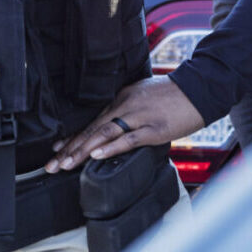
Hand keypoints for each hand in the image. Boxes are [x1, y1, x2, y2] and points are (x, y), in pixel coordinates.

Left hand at [45, 77, 204, 172]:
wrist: (200, 87)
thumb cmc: (174, 94)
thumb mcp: (144, 94)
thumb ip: (128, 109)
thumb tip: (115, 126)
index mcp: (122, 98)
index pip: (92, 120)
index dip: (73, 137)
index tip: (56, 149)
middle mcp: (126, 105)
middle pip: (92, 128)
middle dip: (70, 148)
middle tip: (52, 164)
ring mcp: (139, 117)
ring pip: (104, 134)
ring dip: (82, 150)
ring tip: (66, 164)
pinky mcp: (154, 128)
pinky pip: (128, 139)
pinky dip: (111, 147)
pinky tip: (96, 155)